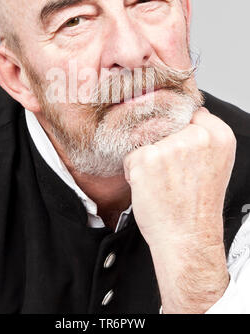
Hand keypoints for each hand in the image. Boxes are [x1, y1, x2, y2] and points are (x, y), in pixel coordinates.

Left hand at [123, 107, 236, 312]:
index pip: (190, 113)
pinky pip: (132, 155)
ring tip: (164, 182)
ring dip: (148, 159)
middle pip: (165, 125)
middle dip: (163, 146)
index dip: (179, 131)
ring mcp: (172, 146)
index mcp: (219, 135)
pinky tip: (151, 188)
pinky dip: (135, 171)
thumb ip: (202, 136)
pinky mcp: (148, 157)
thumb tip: (187, 114)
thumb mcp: (214, 163)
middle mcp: (198, 136)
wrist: (186, 238)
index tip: (181, 152)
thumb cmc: (197, 206)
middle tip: (174, 175)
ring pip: (147, 140)